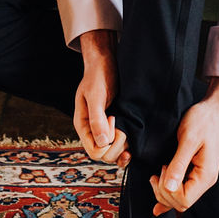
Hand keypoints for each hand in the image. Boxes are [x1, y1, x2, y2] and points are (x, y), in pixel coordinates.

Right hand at [73, 29, 129, 167]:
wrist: (106, 62)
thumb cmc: (98, 76)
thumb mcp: (96, 95)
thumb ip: (97, 118)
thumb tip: (103, 143)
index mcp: (84, 126)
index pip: (94, 152)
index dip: (107, 143)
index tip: (113, 118)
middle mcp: (94, 131)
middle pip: (105, 155)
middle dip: (117, 144)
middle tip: (122, 121)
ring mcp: (106, 130)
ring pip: (115, 153)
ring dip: (124, 144)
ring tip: (128, 124)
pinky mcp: (117, 126)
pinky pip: (122, 145)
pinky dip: (128, 146)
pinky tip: (134, 139)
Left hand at [150, 77, 218, 215]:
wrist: (214, 109)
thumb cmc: (203, 120)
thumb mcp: (189, 140)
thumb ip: (179, 164)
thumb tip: (169, 188)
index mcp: (206, 175)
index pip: (184, 200)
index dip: (169, 191)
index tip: (164, 168)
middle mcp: (206, 180)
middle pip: (181, 203)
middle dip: (164, 192)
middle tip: (158, 171)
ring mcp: (202, 177)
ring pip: (181, 199)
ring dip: (165, 192)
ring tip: (158, 174)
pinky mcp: (196, 172)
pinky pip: (183, 191)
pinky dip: (170, 196)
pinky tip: (159, 204)